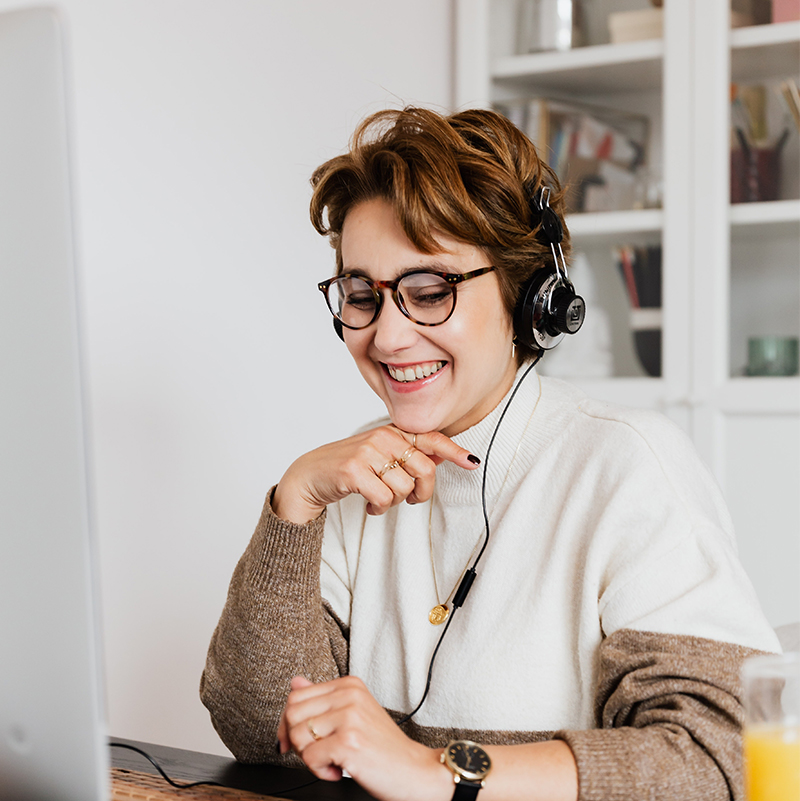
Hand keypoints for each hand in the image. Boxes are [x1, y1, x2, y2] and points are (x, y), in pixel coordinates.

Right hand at [272, 426, 479, 523]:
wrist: (308, 476)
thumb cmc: (348, 468)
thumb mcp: (380, 456)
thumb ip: (409, 455)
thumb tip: (443, 456)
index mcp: (392, 432)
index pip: (430, 439)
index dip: (454, 451)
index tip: (472, 462)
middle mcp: (382, 437)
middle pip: (424, 470)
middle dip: (421, 492)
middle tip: (409, 499)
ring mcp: (367, 452)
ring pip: (405, 488)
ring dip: (394, 502)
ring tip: (378, 498)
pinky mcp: (354, 471)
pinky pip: (385, 499)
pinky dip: (379, 508)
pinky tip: (369, 504)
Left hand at [277, 676, 450, 800]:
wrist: (414, 771)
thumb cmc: (382, 747)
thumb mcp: (352, 714)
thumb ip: (322, 698)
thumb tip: (295, 682)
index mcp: (349, 685)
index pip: (296, 696)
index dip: (289, 724)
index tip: (297, 742)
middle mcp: (349, 695)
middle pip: (292, 714)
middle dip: (298, 741)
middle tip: (320, 753)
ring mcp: (349, 717)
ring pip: (298, 737)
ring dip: (310, 758)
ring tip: (333, 760)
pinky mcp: (348, 741)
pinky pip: (310, 758)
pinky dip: (320, 771)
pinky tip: (339, 770)